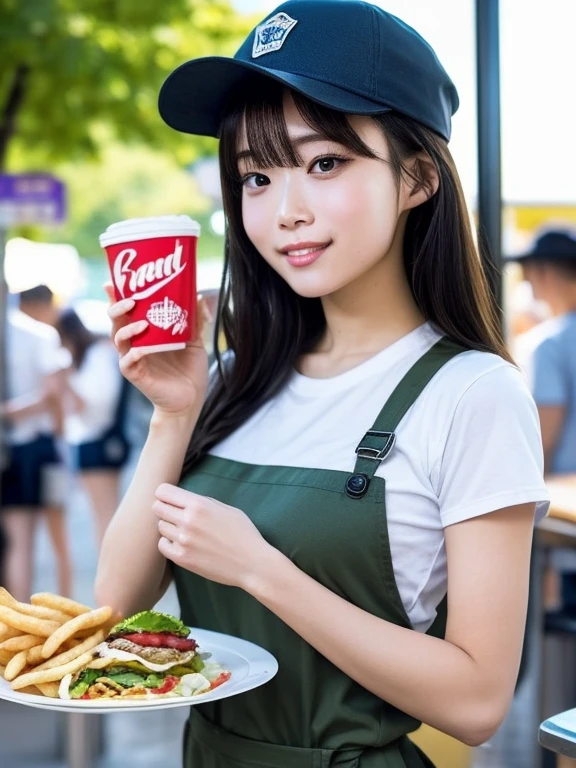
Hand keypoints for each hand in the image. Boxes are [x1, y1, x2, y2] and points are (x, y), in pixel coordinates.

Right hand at [105, 283, 209, 418]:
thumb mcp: (196, 341)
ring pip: (118, 338)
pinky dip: (133, 353)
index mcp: (144, 332)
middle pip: (115, 320)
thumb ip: (196, 320)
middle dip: (117, 307)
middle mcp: (135, 343)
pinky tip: (142, 348)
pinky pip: (127, 361)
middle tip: (130, 299)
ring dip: (127, 328)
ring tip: (142, 322)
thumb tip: (199, 296)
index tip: (111, 282)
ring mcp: (133, 359)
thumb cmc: (189, 369)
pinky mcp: (136, 375)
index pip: (125, 310)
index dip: (116, 296)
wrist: (192, 398)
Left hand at [153, 484, 275, 588]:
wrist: (252, 563)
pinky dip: (169, 543)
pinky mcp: (182, 558)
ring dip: (169, 527)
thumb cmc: (243, 534)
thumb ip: (203, 502)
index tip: (171, 499)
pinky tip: (182, 544)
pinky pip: (163, 545)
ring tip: (185, 531)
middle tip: (176, 516)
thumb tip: (183, 499)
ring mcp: (183, 540)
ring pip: (160, 527)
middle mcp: (188, 520)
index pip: (163, 491)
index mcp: (199, 504)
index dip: (165, 494)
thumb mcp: (227, 508)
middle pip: (157, 508)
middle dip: (165, 509)